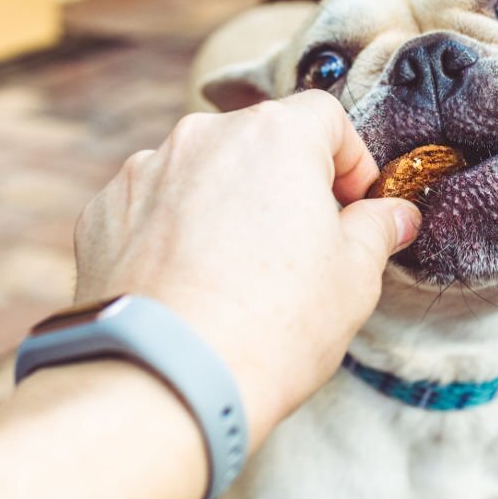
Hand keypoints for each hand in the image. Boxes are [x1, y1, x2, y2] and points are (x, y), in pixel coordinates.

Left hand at [72, 90, 419, 444]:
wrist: (165, 381)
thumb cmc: (274, 324)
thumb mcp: (355, 276)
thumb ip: (378, 228)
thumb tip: (394, 215)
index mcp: (275, 136)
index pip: (326, 117)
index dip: (350, 160)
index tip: (355, 206)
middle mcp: (204, 137)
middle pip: (262, 141)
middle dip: (288, 181)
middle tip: (304, 243)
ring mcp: (146, 171)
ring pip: (205, 172)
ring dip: (229, 203)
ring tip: (240, 271)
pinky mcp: (104, 212)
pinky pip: (156, 206)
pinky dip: (177, 230)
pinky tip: (192, 284)